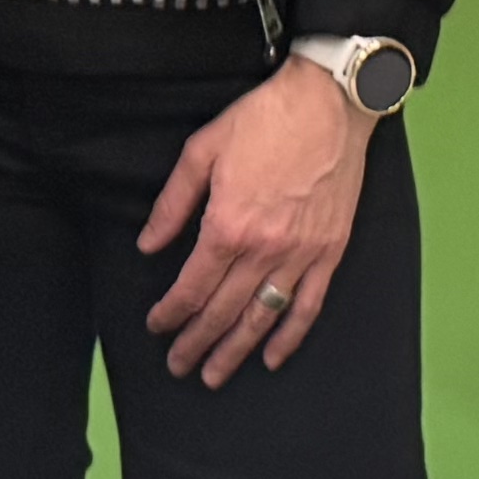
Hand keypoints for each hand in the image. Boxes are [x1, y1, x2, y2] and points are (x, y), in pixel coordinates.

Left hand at [137, 64, 366, 387]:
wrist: (328, 103)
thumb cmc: (264, 119)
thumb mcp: (202, 151)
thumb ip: (172, 204)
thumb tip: (148, 245)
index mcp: (227, 225)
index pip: (192, 287)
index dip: (171, 313)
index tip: (157, 326)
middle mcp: (263, 249)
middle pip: (222, 312)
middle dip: (196, 343)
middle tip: (179, 366)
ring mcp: (300, 255)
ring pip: (262, 318)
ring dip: (236, 351)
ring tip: (215, 375)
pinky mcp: (329, 251)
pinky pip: (308, 306)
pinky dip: (290, 337)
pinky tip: (272, 357)